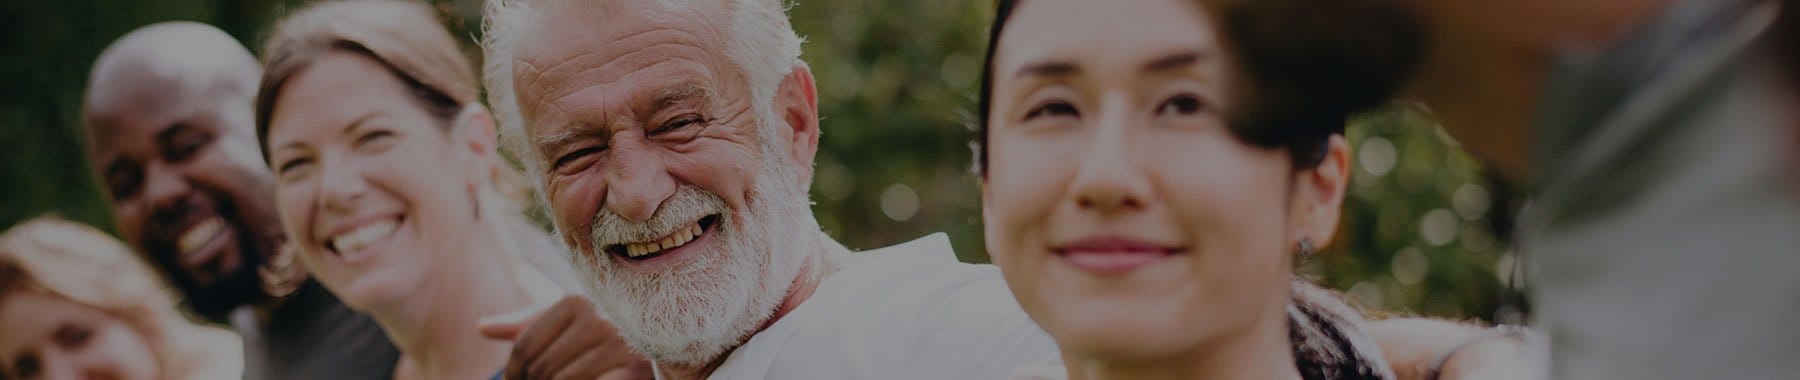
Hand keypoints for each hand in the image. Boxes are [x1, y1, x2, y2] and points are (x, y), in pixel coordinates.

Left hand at [480, 295, 653, 379]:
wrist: (661, 336)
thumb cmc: (603, 333)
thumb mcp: (567, 324)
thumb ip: (526, 325)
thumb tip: (482, 328)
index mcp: (576, 299)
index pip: (525, 344)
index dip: (512, 373)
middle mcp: (598, 316)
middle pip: (541, 366)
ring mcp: (618, 342)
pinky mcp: (634, 369)